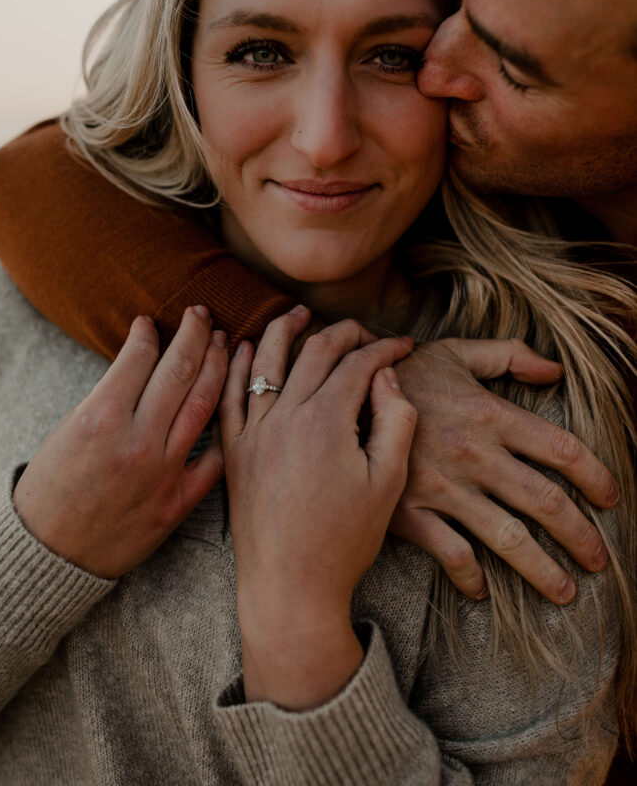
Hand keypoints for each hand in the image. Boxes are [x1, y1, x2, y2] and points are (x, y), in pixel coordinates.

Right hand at [13, 306, 227, 577]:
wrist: (49, 555)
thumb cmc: (52, 487)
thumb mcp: (70, 429)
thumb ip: (111, 395)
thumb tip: (146, 358)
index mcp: (100, 418)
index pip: (140, 356)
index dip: (149, 331)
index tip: (152, 322)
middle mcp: (136, 442)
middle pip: (181, 371)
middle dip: (195, 334)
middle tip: (202, 314)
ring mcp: (162, 473)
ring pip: (205, 404)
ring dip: (218, 366)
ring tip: (222, 342)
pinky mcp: (179, 502)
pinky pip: (216, 457)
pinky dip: (226, 426)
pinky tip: (233, 401)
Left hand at [220, 307, 415, 708]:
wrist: (290, 588)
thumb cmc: (345, 540)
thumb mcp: (389, 482)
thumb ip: (395, 420)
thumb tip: (386, 377)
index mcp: (328, 420)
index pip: (358, 362)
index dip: (385, 347)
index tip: (404, 345)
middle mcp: (286, 416)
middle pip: (314, 350)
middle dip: (344, 332)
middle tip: (363, 331)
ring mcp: (254, 431)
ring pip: (266, 360)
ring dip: (284, 329)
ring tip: (300, 313)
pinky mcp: (234, 451)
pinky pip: (229, 395)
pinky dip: (237, 365)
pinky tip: (246, 348)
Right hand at [390, 338, 617, 603]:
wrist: (335, 398)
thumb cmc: (401, 375)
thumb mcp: (453, 353)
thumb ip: (507, 356)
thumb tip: (554, 369)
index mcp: (489, 413)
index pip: (561, 449)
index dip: (596, 477)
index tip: (611, 498)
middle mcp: (474, 454)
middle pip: (546, 502)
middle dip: (581, 537)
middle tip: (598, 560)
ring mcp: (443, 487)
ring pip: (508, 539)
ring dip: (543, 571)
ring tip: (565, 590)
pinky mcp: (410, 512)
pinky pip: (452, 554)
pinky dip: (470, 577)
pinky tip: (482, 590)